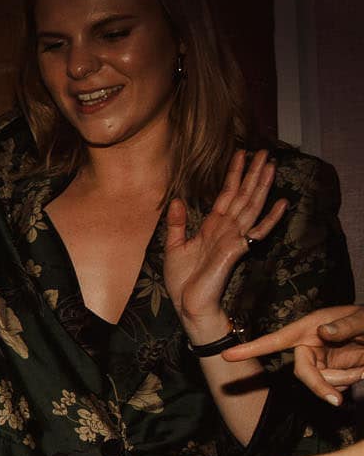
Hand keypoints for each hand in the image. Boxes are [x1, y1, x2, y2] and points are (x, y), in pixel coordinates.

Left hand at [163, 149, 288, 338]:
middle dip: (252, 173)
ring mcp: (233, 238)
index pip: (226, 194)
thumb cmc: (183, 281)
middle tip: (264, 151)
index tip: (241, 153)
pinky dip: (270, 219)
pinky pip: (257, 232)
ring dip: (261, 187)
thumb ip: (176, 224)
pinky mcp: (237, 250)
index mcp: (211, 226)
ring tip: (272, 165)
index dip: (233, 174)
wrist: (188, 304)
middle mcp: (226, 229)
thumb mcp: (173, 247)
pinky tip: (282, 203)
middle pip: (242, 195)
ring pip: (251, 207)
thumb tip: (177, 200)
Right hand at [225, 303, 363, 405]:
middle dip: (320, 385)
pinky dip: (347, 384)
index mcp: (311, 326)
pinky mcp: (331, 371)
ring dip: (342, 382)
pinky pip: (331, 386)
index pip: (278, 339)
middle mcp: (311, 344)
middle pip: (301, 372)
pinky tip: (361, 372)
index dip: (252, 348)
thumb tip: (322, 332)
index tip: (227, 355)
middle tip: (338, 402)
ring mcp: (320, 360)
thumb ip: (347, 324)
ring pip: (318, 382)